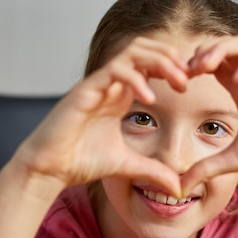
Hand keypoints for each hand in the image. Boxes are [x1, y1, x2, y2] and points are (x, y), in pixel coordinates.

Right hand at [15, 37, 188, 195]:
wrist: (49, 169)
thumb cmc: (80, 161)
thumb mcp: (127, 166)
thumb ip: (153, 171)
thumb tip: (179, 189)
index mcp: (120, 94)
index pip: (149, 63)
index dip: (172, 67)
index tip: (187, 84)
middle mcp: (110, 84)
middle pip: (143, 48)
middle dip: (170, 57)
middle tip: (186, 79)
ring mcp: (98, 84)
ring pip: (131, 52)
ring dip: (158, 60)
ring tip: (176, 81)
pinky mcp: (85, 91)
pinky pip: (114, 71)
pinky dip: (135, 79)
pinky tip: (148, 99)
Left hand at [180, 35, 237, 194]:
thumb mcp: (231, 161)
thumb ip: (204, 168)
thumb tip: (178, 187)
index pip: (214, 63)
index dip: (194, 65)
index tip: (179, 81)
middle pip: (226, 46)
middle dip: (205, 51)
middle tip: (190, 69)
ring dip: (223, 49)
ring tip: (207, 66)